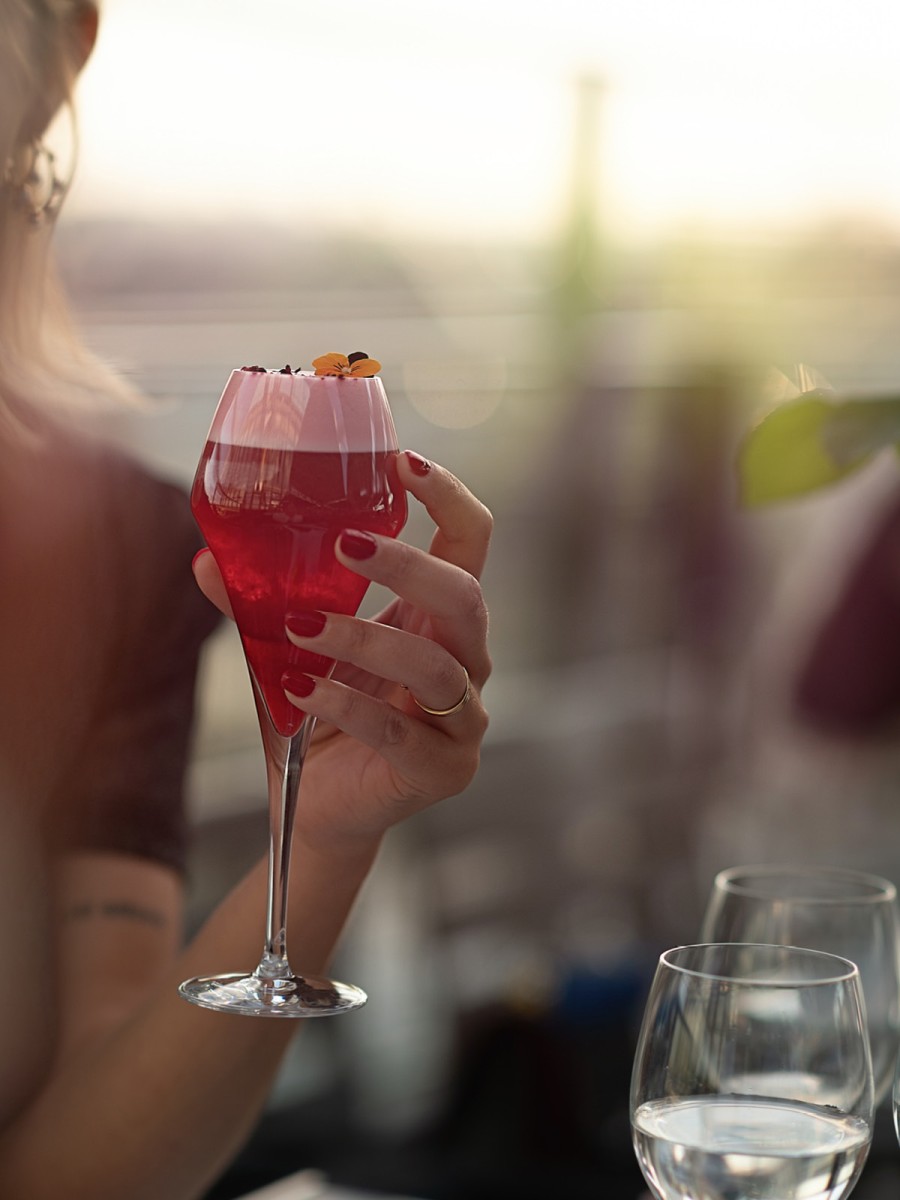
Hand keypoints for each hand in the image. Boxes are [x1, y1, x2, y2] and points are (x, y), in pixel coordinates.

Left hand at [193, 451, 491, 852]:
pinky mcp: (443, 768)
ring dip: (364, 638)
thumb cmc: (320, 715)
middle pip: (466, 596)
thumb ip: (260, 606)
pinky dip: (346, 704)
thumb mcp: (290, 649)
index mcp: (438, 617)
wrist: (322, 807)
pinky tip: (300, 690)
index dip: (448, 497)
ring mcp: (462, 718)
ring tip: (300, 627)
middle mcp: (465, 660)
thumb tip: (207, 558)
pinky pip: (400, 729)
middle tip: (342, 543)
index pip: (470, 542)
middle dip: (407, 565)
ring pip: (435, 665)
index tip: (401, 461)